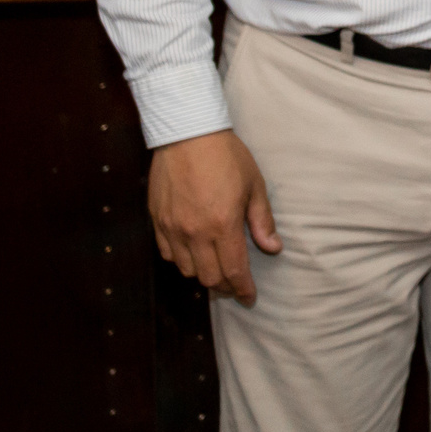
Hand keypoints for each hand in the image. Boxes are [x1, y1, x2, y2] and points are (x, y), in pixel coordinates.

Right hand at [148, 129, 281, 303]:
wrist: (188, 133)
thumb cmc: (227, 156)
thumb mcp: (254, 185)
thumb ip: (262, 221)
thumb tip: (273, 248)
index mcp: (223, 225)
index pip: (234, 270)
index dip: (242, 289)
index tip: (249, 298)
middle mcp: (195, 232)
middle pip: (208, 277)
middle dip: (224, 286)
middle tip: (235, 284)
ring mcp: (173, 228)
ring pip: (186, 269)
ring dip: (202, 275)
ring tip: (215, 268)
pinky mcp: (157, 220)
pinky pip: (168, 254)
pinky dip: (182, 260)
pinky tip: (193, 253)